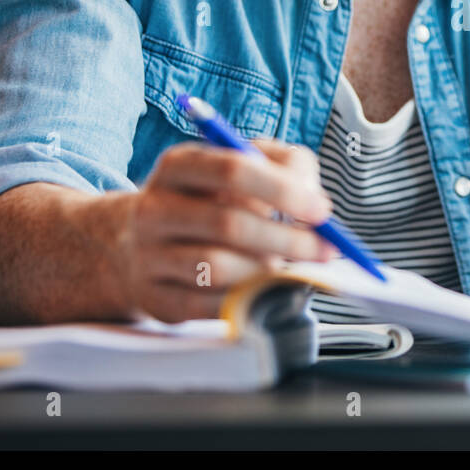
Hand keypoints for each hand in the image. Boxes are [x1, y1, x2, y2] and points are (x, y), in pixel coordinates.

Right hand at [121, 139, 338, 322]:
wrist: (144, 243)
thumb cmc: (215, 199)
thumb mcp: (250, 165)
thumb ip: (290, 167)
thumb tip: (317, 205)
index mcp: (180, 165)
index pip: (233, 170)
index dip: (283, 191)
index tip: (321, 211)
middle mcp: (155, 208)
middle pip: (228, 224)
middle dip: (287, 239)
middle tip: (325, 250)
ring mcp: (149, 255)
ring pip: (217, 268)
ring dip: (266, 271)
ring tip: (287, 267)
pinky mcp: (156, 298)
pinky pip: (208, 305)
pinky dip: (246, 300)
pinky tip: (266, 291)